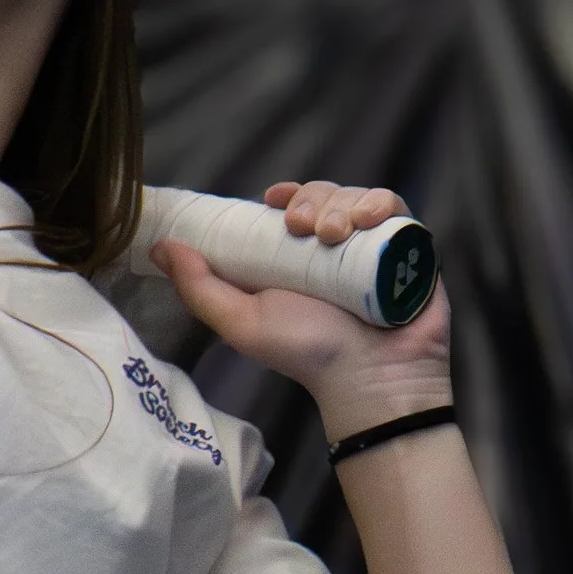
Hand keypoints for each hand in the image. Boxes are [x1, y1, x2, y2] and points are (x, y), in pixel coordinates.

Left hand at [151, 180, 452, 437]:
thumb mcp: (242, 322)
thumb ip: (199, 287)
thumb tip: (163, 247)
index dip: (283, 195)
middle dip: (310, 200)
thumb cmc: (307, 354)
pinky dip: (378, 204)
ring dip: (341, 203)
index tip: (273, 200)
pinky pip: (393, 207)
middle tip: (303, 227)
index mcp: (294, 258)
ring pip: (355, 196)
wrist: (371, 378)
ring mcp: (373, 246)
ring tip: (333, 234)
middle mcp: (334, 248)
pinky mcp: (409, 247)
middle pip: (322, 195)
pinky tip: (366, 221)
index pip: (289, 206)